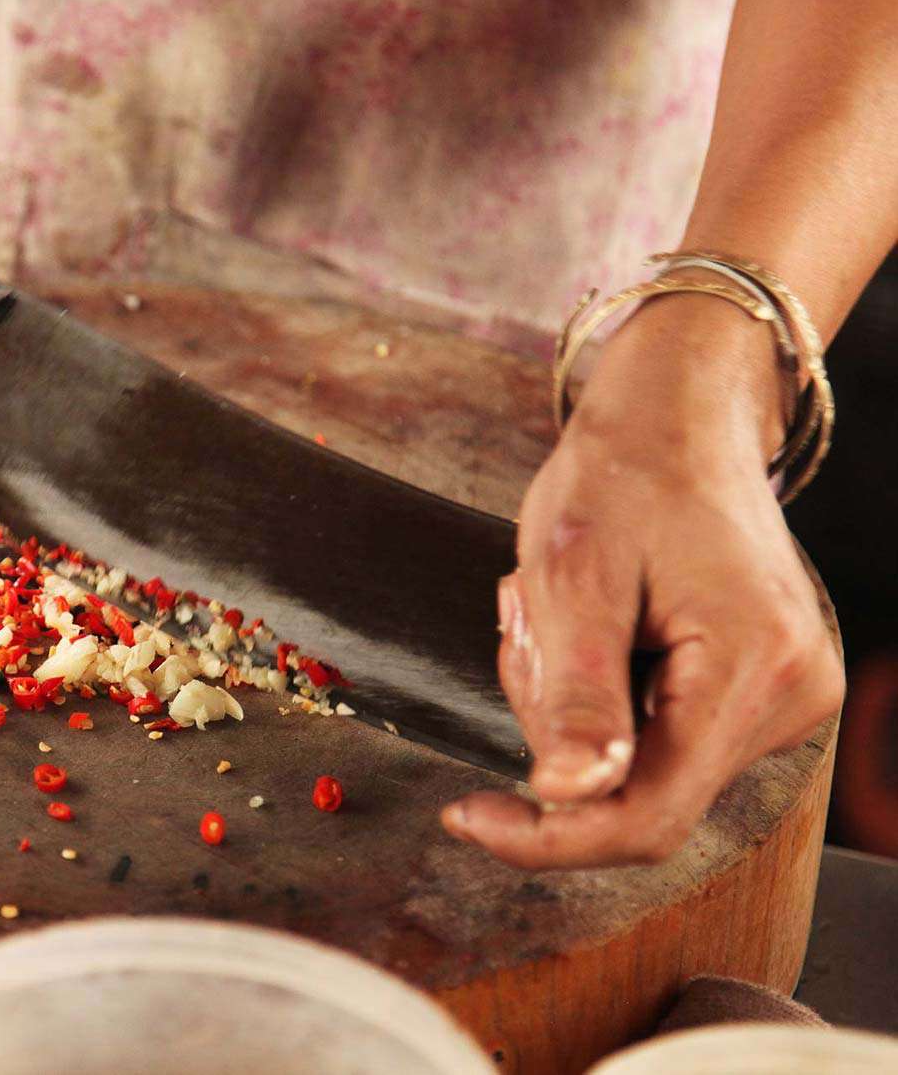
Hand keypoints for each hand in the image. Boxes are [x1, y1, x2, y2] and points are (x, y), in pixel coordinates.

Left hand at [441, 293, 843, 867]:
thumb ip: (572, 694)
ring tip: (558, 607)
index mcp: (751, 668)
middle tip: (525, 623)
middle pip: (634, 788)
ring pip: (636, 762)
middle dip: (552, 724)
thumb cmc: (624, 474)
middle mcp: (788, 696)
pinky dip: (597, 690)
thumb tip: (566, 798)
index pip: (644, 815)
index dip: (546, 837)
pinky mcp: (755, 688)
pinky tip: (590, 621)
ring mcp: (780, 695)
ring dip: (567, 699)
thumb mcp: (572, 574)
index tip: (466, 815)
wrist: (679, 416)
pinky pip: (654, 731)